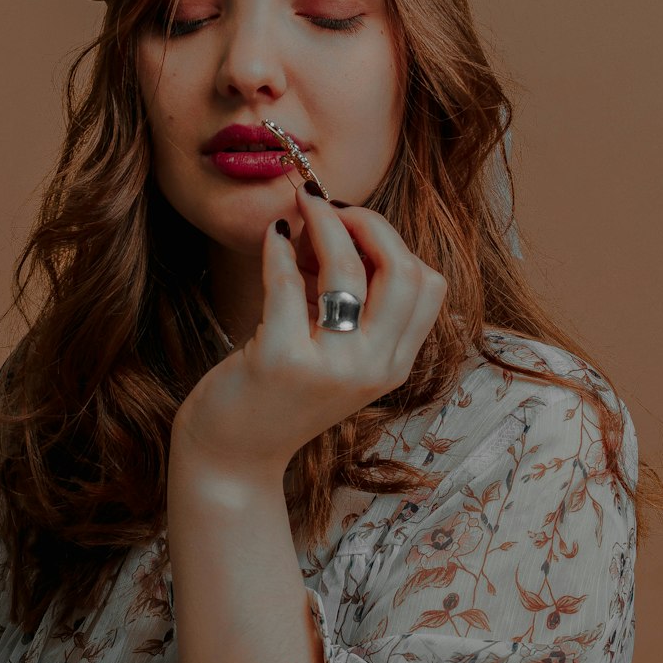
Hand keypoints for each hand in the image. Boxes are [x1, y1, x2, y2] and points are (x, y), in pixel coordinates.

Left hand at [172, 184, 446, 477]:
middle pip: (401, 270)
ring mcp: (330, 367)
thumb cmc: (281, 395)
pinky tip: (271, 236)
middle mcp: (372, 368)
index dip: (396, 242)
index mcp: (394, 365)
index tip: (358, 224)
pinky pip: (288, 283)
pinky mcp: (281, 360)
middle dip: (368, 222)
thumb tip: (338, 224)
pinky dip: (279, 248)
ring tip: (301, 206)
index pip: (428, 285)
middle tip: (331, 207)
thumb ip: (352, 305)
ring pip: (348, 270)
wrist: (234, 456)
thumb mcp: (337, 355)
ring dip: (324, 223)